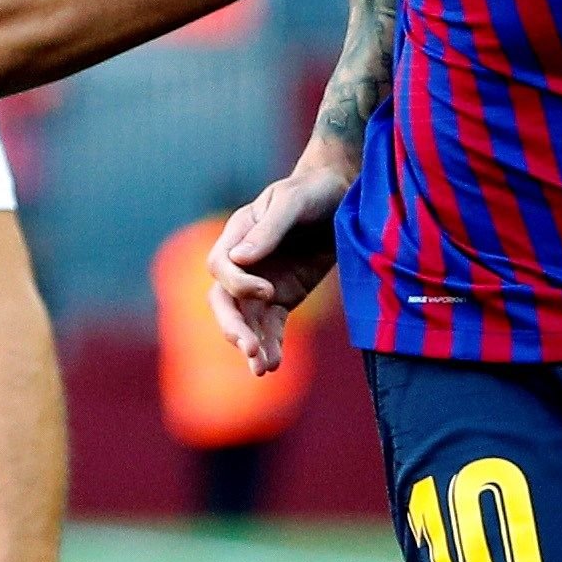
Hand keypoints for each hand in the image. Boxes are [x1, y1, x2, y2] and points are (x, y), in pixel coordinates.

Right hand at [210, 145, 354, 373]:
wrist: (340, 197)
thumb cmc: (313, 191)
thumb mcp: (292, 202)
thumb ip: (267, 229)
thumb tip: (239, 259)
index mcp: (237, 234)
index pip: (220, 267)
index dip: (238, 284)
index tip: (268, 291)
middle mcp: (243, 263)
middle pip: (224, 301)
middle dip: (233, 327)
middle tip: (249, 350)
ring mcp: (261, 283)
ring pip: (246, 320)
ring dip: (252, 345)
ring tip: (262, 369)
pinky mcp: (282, 297)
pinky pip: (271, 326)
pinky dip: (272, 345)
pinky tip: (275, 365)